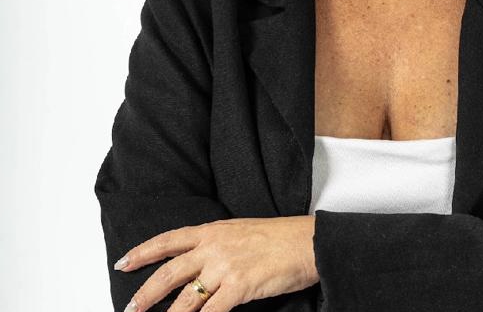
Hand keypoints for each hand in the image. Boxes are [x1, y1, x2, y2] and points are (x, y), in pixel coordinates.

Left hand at [113, 215, 318, 310]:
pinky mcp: (239, 286)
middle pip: (169, 272)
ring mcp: (226, 267)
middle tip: (130, 309)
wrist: (307, 242)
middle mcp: (214, 246)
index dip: (143, 251)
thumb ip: (218, 244)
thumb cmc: (280, 237)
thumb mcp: (242, 231)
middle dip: (145, 294)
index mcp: (214, 230)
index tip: (123, 263)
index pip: (169, 240)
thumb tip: (199, 262)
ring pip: (184, 299)